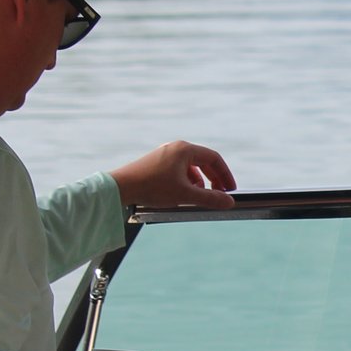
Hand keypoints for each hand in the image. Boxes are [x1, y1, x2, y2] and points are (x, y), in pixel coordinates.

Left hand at [110, 141, 235, 209]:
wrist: (121, 187)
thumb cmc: (152, 188)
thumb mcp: (185, 195)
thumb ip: (210, 199)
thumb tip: (229, 202)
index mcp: (185, 150)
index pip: (214, 158)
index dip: (225, 175)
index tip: (230, 190)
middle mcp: (175, 148)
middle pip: (203, 161)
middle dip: (214, 179)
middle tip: (220, 194)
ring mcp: (165, 154)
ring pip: (190, 166)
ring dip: (200, 181)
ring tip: (199, 196)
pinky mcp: (156, 162)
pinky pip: (178, 169)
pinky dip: (186, 180)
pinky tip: (182, 194)